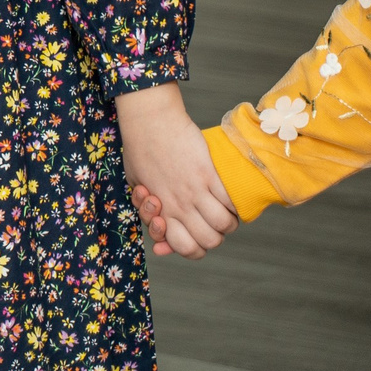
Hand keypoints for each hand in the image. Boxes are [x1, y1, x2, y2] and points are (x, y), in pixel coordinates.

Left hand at [117, 83, 236, 258]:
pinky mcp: (209, 172)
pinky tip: (226, 195)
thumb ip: (151, 217)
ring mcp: (196, 189)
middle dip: (213, 236)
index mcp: (161, 210)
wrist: (149, 122)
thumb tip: (160, 248)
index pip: (187, 248)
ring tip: (218, 208)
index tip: (190, 233)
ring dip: (227, 220)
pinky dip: (233, 202)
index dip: (193, 248)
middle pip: (211, 241)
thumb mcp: (137, 188)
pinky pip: (231, 199)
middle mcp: (179, 204)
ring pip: (225, 224)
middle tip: (207, 221)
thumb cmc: (140, 153)